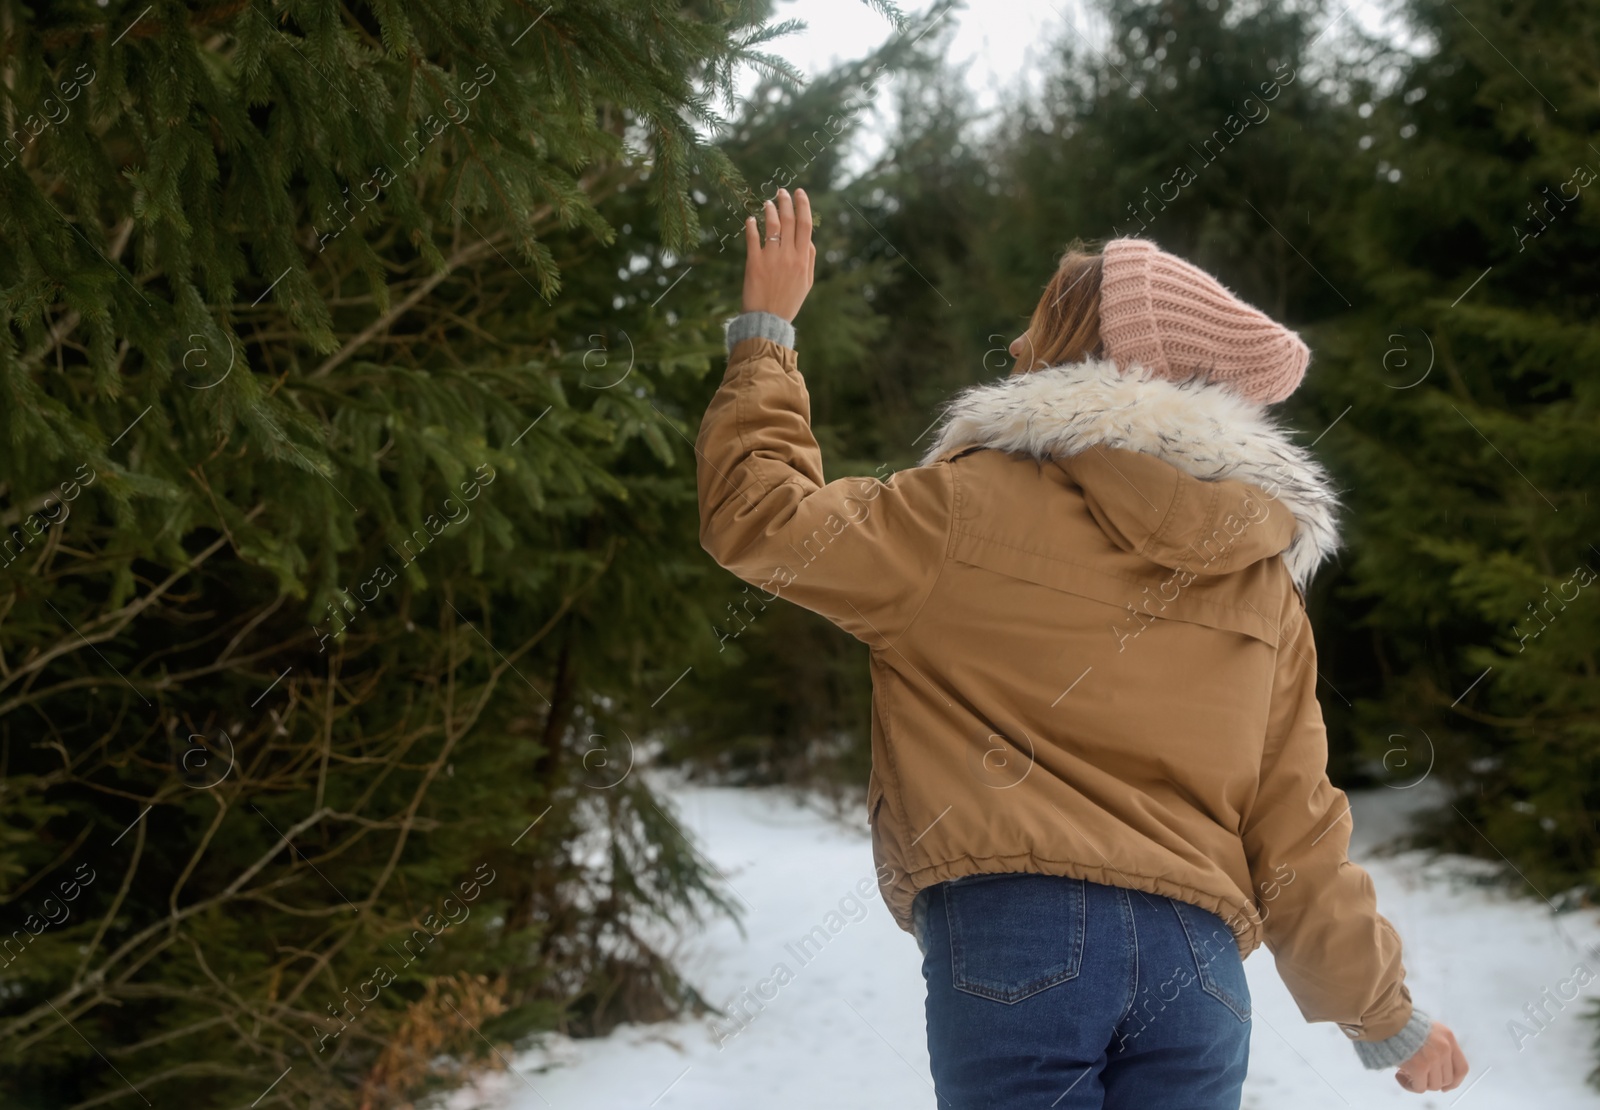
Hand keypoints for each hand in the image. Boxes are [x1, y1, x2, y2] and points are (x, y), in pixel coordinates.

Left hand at [741, 187, 815, 321]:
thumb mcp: (806, 282)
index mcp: (803, 259)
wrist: (768, 321)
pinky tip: (750, 220)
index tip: (799, 193)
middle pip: (789, 220)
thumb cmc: (788, 302)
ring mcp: (771, 259)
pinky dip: (751, 226)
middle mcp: (789, 256)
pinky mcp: (754, 263)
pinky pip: (752, 239)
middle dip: (786, 202)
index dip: (803, 205)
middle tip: (781, 191)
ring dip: (770, 210)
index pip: (805, 225)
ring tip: (767, 202)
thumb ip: (809, 259)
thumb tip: (808, 239)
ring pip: (772, 226)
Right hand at [1395, 1021, 1467, 1092]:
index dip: (1455, 1081)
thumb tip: (1438, 1070)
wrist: (1386, 1019)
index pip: (1462, 1068)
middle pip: (1446, 1079)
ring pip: (1434, 1085)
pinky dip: (1410, 1086)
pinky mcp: (1419, 1067)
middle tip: (1417, 1076)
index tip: (1446, 1087)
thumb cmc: (1403, 1023)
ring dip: (1420, 1084)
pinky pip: (1420, 1087)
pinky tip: (1400, 1076)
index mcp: (1448, 1038)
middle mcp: (1444, 1049)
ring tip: (1406, 1074)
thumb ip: (1437, 1045)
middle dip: (1432, 1081)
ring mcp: (1433, 1058)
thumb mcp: (1428, 1029)